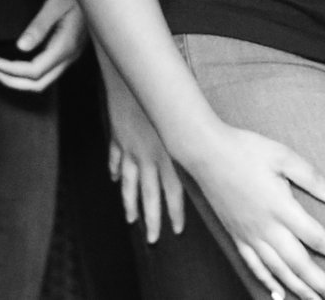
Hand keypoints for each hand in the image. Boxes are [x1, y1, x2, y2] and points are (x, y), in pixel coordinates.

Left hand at [0, 0, 86, 93]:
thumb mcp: (55, 5)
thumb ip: (39, 27)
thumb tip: (20, 47)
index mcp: (66, 46)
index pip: (34, 71)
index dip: (10, 70)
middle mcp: (70, 55)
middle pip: (39, 83)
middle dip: (12, 82)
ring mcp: (71, 55)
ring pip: (44, 81)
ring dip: (20, 81)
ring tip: (0, 71)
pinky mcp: (70, 50)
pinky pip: (48, 71)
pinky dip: (30, 74)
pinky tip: (18, 64)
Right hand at [100, 59, 185, 244]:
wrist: (133, 84)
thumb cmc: (166, 98)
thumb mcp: (186, 120)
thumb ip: (194, 142)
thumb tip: (210, 155)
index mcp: (168, 155)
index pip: (173, 192)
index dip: (174, 212)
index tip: (176, 230)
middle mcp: (148, 158)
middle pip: (148, 196)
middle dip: (152, 220)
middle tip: (153, 239)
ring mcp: (130, 151)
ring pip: (129, 185)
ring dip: (130, 204)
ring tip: (131, 219)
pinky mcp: (118, 140)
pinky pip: (116, 159)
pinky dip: (115, 171)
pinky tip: (114, 180)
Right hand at [186, 123, 324, 299]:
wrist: (206, 152)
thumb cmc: (248, 149)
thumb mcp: (285, 157)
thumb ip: (315, 180)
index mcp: (282, 208)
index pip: (317, 238)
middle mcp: (266, 228)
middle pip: (300, 265)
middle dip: (322, 287)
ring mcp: (249, 235)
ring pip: (278, 271)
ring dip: (299, 290)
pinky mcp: (236, 236)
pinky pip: (253, 266)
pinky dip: (267, 282)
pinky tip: (278, 295)